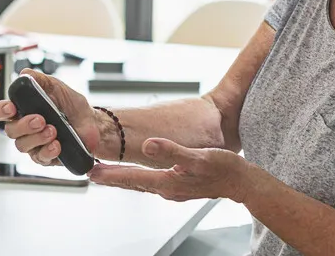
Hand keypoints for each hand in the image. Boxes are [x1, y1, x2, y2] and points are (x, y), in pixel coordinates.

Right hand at [0, 68, 100, 165]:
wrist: (92, 122)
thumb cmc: (71, 106)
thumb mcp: (57, 87)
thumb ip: (40, 80)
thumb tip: (25, 74)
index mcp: (22, 110)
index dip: (0, 110)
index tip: (11, 108)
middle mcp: (24, 128)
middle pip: (10, 131)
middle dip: (24, 125)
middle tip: (40, 119)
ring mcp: (34, 144)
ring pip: (22, 146)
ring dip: (37, 137)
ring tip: (53, 130)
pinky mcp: (45, 156)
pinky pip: (39, 158)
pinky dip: (48, 150)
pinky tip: (57, 144)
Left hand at [88, 138, 249, 202]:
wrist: (243, 182)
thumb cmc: (224, 169)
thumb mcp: (198, 157)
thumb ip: (172, 151)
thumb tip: (149, 145)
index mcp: (168, 182)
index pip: (132, 179)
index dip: (110, 175)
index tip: (92, 172)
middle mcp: (167, 189)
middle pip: (132, 183)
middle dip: (111, 178)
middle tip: (91, 172)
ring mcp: (173, 189)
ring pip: (141, 183)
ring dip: (123, 178)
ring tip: (107, 172)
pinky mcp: (180, 186)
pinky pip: (152, 181)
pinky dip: (139, 177)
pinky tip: (137, 172)